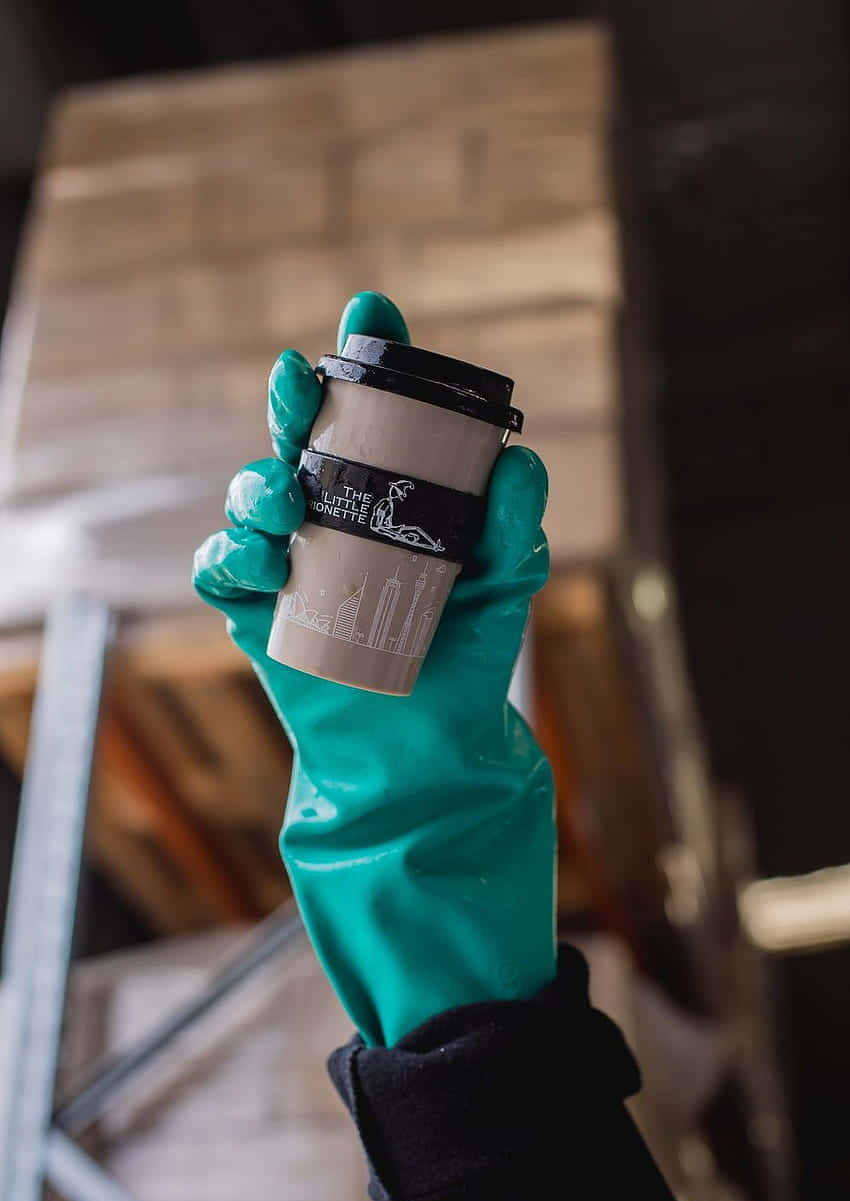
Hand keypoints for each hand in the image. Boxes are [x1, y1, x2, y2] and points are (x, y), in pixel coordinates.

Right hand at [193, 292, 556, 1045]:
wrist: (424, 756)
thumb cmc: (465, 663)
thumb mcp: (505, 590)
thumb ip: (515, 529)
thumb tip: (520, 459)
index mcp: (393, 498)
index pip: (374, 414)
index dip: (365, 357)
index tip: (372, 312)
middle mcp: (336, 517)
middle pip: (298, 438)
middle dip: (294, 401)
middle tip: (303, 385)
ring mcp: (291, 563)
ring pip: (253, 497)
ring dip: (259, 483)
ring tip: (288, 501)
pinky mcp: (257, 614)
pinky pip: (222, 570)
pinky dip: (230, 557)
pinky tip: (260, 560)